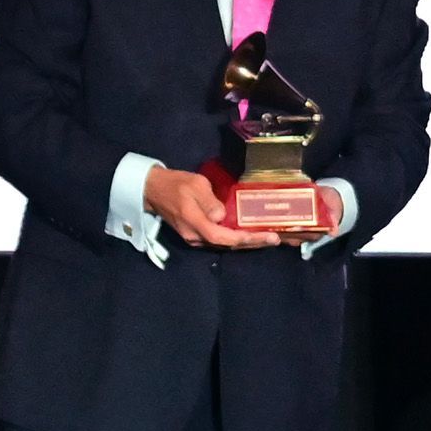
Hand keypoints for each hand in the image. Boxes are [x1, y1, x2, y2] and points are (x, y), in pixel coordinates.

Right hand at [143, 164, 268, 252]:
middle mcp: (196, 237)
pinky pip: (220, 240)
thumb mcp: (195, 186)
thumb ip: (209, 202)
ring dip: (247, 243)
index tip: (269, 237)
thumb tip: (222, 215)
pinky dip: (237, 239)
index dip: (248, 240)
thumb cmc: (176, 185)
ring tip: (268, 238)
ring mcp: (195, 239)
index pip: (225, 238)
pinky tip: (250, 234)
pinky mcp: (196, 235)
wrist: (154, 191)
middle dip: (254, 243)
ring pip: (225, 245)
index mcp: (196, 224)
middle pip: (229, 245)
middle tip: (276, 239)